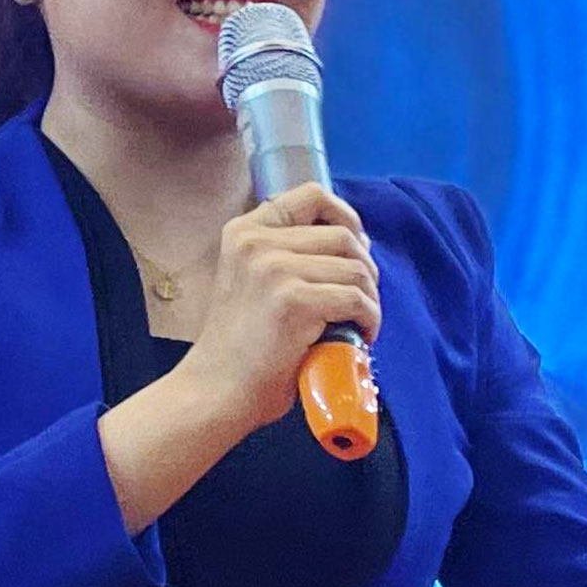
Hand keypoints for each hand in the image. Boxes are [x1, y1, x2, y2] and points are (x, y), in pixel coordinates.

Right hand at [177, 184, 379, 433]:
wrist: (216, 391)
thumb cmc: (239, 347)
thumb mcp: (250, 281)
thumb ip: (284, 255)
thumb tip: (353, 244)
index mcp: (244, 231)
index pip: (312, 195)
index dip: (345, 215)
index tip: (357, 246)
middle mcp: (257, 242)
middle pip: (343, 235)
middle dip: (365, 267)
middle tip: (362, 299)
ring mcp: (275, 269)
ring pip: (355, 268)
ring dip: (370, 297)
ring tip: (361, 322)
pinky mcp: (294, 301)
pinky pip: (356, 299)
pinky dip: (369, 319)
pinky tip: (362, 336)